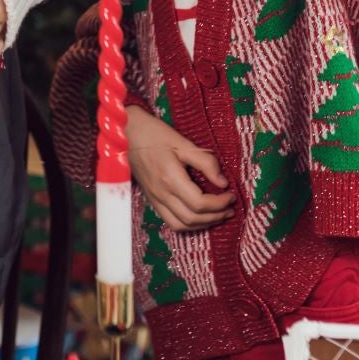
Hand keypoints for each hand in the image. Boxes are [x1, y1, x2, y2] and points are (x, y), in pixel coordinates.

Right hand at [127, 106, 234, 232]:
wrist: (127, 134)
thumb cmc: (155, 135)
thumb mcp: (184, 143)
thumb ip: (206, 163)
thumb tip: (224, 183)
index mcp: (170, 178)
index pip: (199, 203)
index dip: (219, 203)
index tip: (231, 195)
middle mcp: (161, 193)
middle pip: (192, 218)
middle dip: (215, 216)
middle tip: (230, 208)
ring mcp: (155, 199)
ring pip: (181, 225)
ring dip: (203, 224)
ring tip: (218, 215)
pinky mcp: (152, 199)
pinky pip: (171, 221)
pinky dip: (188, 224)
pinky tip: (199, 215)